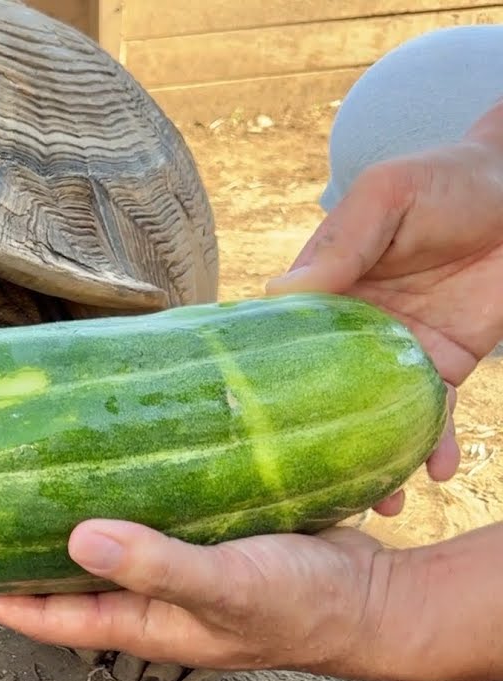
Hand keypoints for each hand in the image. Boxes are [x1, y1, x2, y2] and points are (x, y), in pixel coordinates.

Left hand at [0, 519, 396, 677]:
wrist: (373, 597)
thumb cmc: (304, 608)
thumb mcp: (226, 589)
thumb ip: (155, 564)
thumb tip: (78, 539)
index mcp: (138, 620)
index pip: (43, 614)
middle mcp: (145, 595)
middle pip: (60, 577)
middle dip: (12, 553)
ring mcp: (171, 564)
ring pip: (98, 543)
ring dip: (59, 518)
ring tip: (18, 480)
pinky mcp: (200, 533)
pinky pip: (143, 514)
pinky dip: (118, 491)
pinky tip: (106, 458)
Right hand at [266, 131, 502, 509]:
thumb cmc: (447, 178)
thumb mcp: (387, 196)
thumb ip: (342, 242)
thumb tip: (280, 291)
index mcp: (324, 287)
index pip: (278, 337)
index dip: (257, 377)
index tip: (235, 419)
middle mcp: (353, 327)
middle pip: (320, 392)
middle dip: (310, 439)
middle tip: (299, 484)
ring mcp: (399, 349)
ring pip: (375, 415)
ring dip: (374, 459)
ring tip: (375, 501)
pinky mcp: (445, 362)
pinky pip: (435, 413)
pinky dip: (435, 446)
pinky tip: (434, 473)